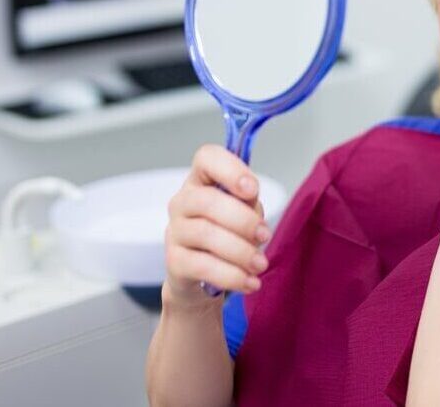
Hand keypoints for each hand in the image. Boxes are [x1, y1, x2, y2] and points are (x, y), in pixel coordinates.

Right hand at [163, 144, 271, 308]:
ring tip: (261, 264)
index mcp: (201, 181)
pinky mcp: (174, 262)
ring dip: (241, 251)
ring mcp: (175, 231)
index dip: (230, 169)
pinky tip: (250, 282)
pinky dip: (232, 275)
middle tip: (265, 235)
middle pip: (207, 201)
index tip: (252, 189)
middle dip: (243, 220)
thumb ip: (248, 203)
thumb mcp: (243, 212)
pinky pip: (203, 266)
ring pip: (206, 235)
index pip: (206, 158)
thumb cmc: (227, 234)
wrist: (202, 277)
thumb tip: (251, 207)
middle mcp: (182, 202)